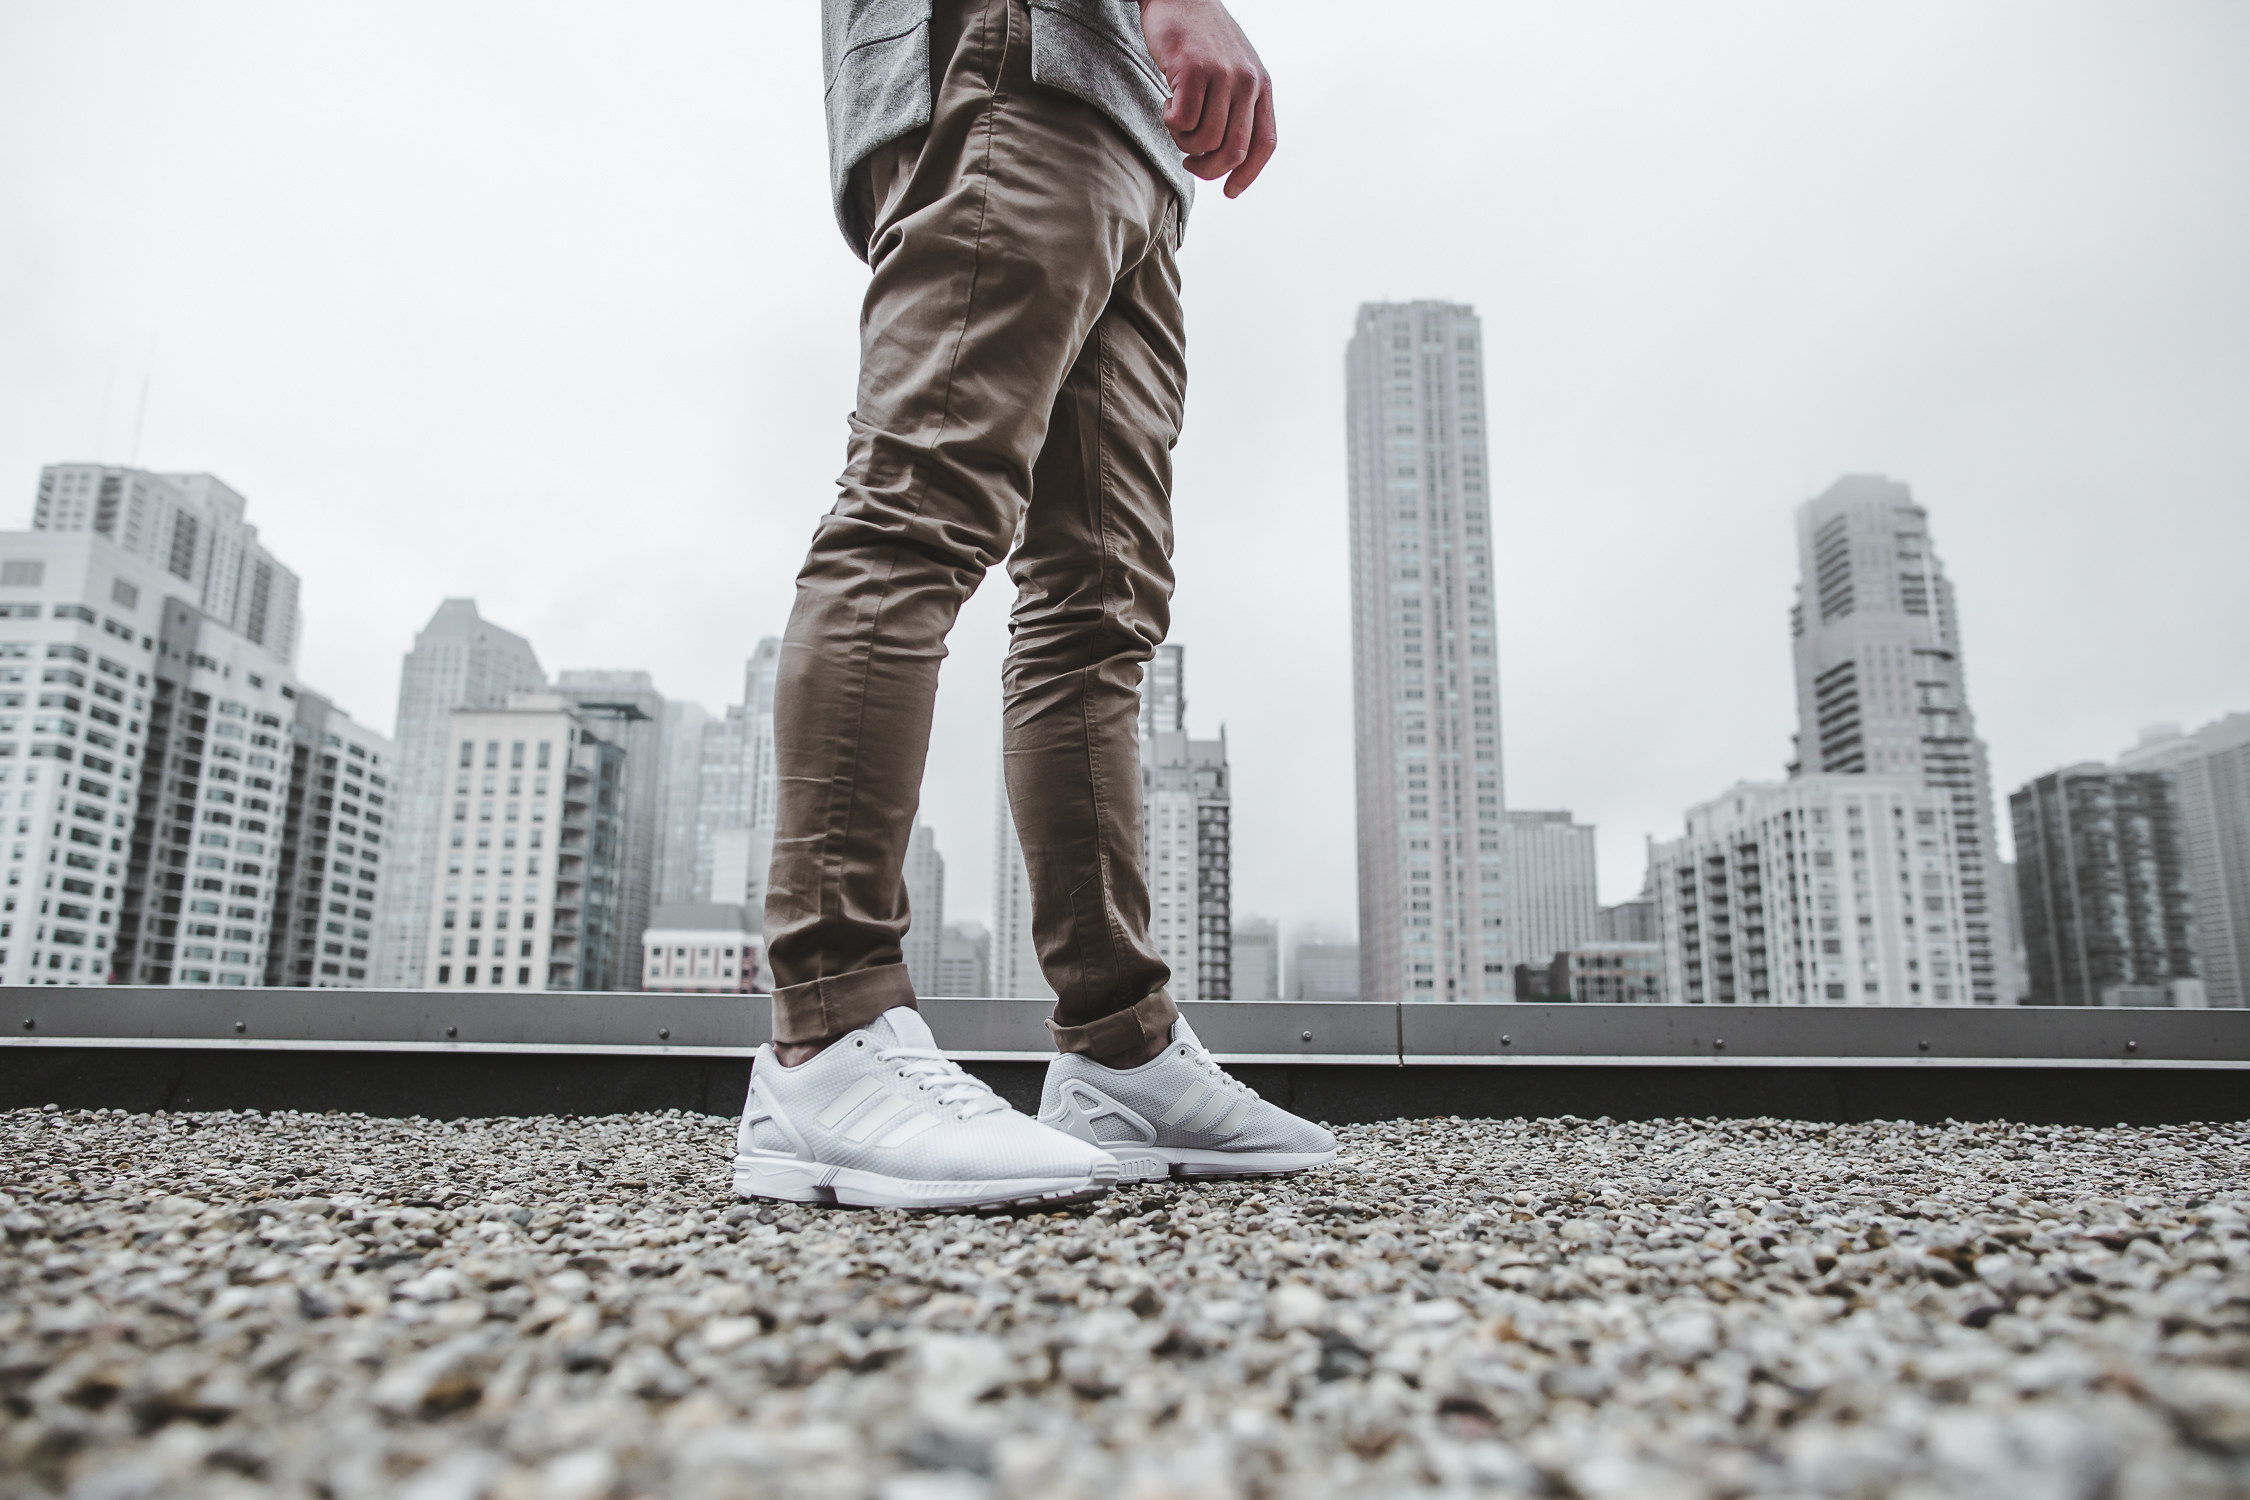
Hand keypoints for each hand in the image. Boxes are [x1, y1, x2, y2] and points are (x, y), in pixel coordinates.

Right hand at [1137, 0, 1275, 197]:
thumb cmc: (1201, 40)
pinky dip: (1171, 121)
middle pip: (1234, 151)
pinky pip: (1183, 121)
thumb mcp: (1234, 70)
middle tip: (1190, 162)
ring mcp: (1222, 75)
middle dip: (1209, 168)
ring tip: (1177, 120)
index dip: (1248, 174)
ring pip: (1206, 140)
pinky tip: (1169, 102)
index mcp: (1261, 86)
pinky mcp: (1194, 70)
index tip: (1230, 191)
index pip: (1265, 144)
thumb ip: (1238, 106)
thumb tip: (1228, 157)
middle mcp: (1247, 82)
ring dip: (1184, 141)